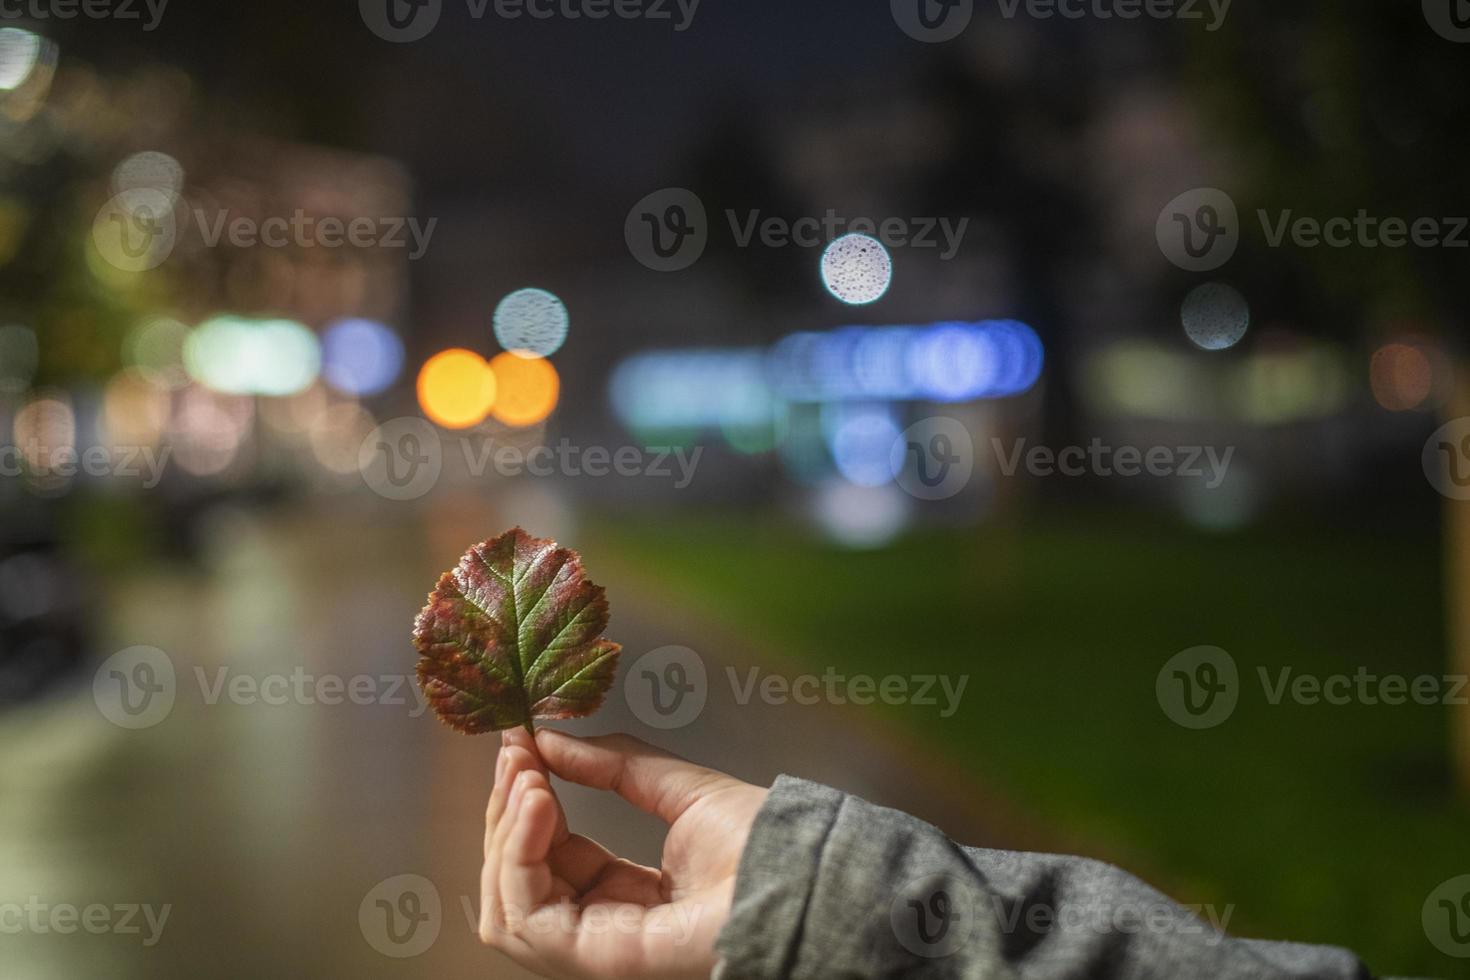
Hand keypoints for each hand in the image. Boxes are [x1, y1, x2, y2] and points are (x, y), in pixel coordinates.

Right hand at [480, 728, 768, 979]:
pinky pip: (528, 918)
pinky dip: (518, 855)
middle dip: (505, 814)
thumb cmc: (759, 841)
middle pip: (515, 884)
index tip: (518, 743)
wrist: (797, 870)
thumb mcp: (674, 787)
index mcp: (622, 893)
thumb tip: (548, 739)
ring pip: (507, 907)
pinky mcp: (599, 958)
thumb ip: (610, 766)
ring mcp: (598, 949)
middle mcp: (603, 926)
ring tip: (528, 777)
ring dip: (504, 834)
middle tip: (516, 753)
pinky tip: (539, 801)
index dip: (525, 802)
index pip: (544, 858)